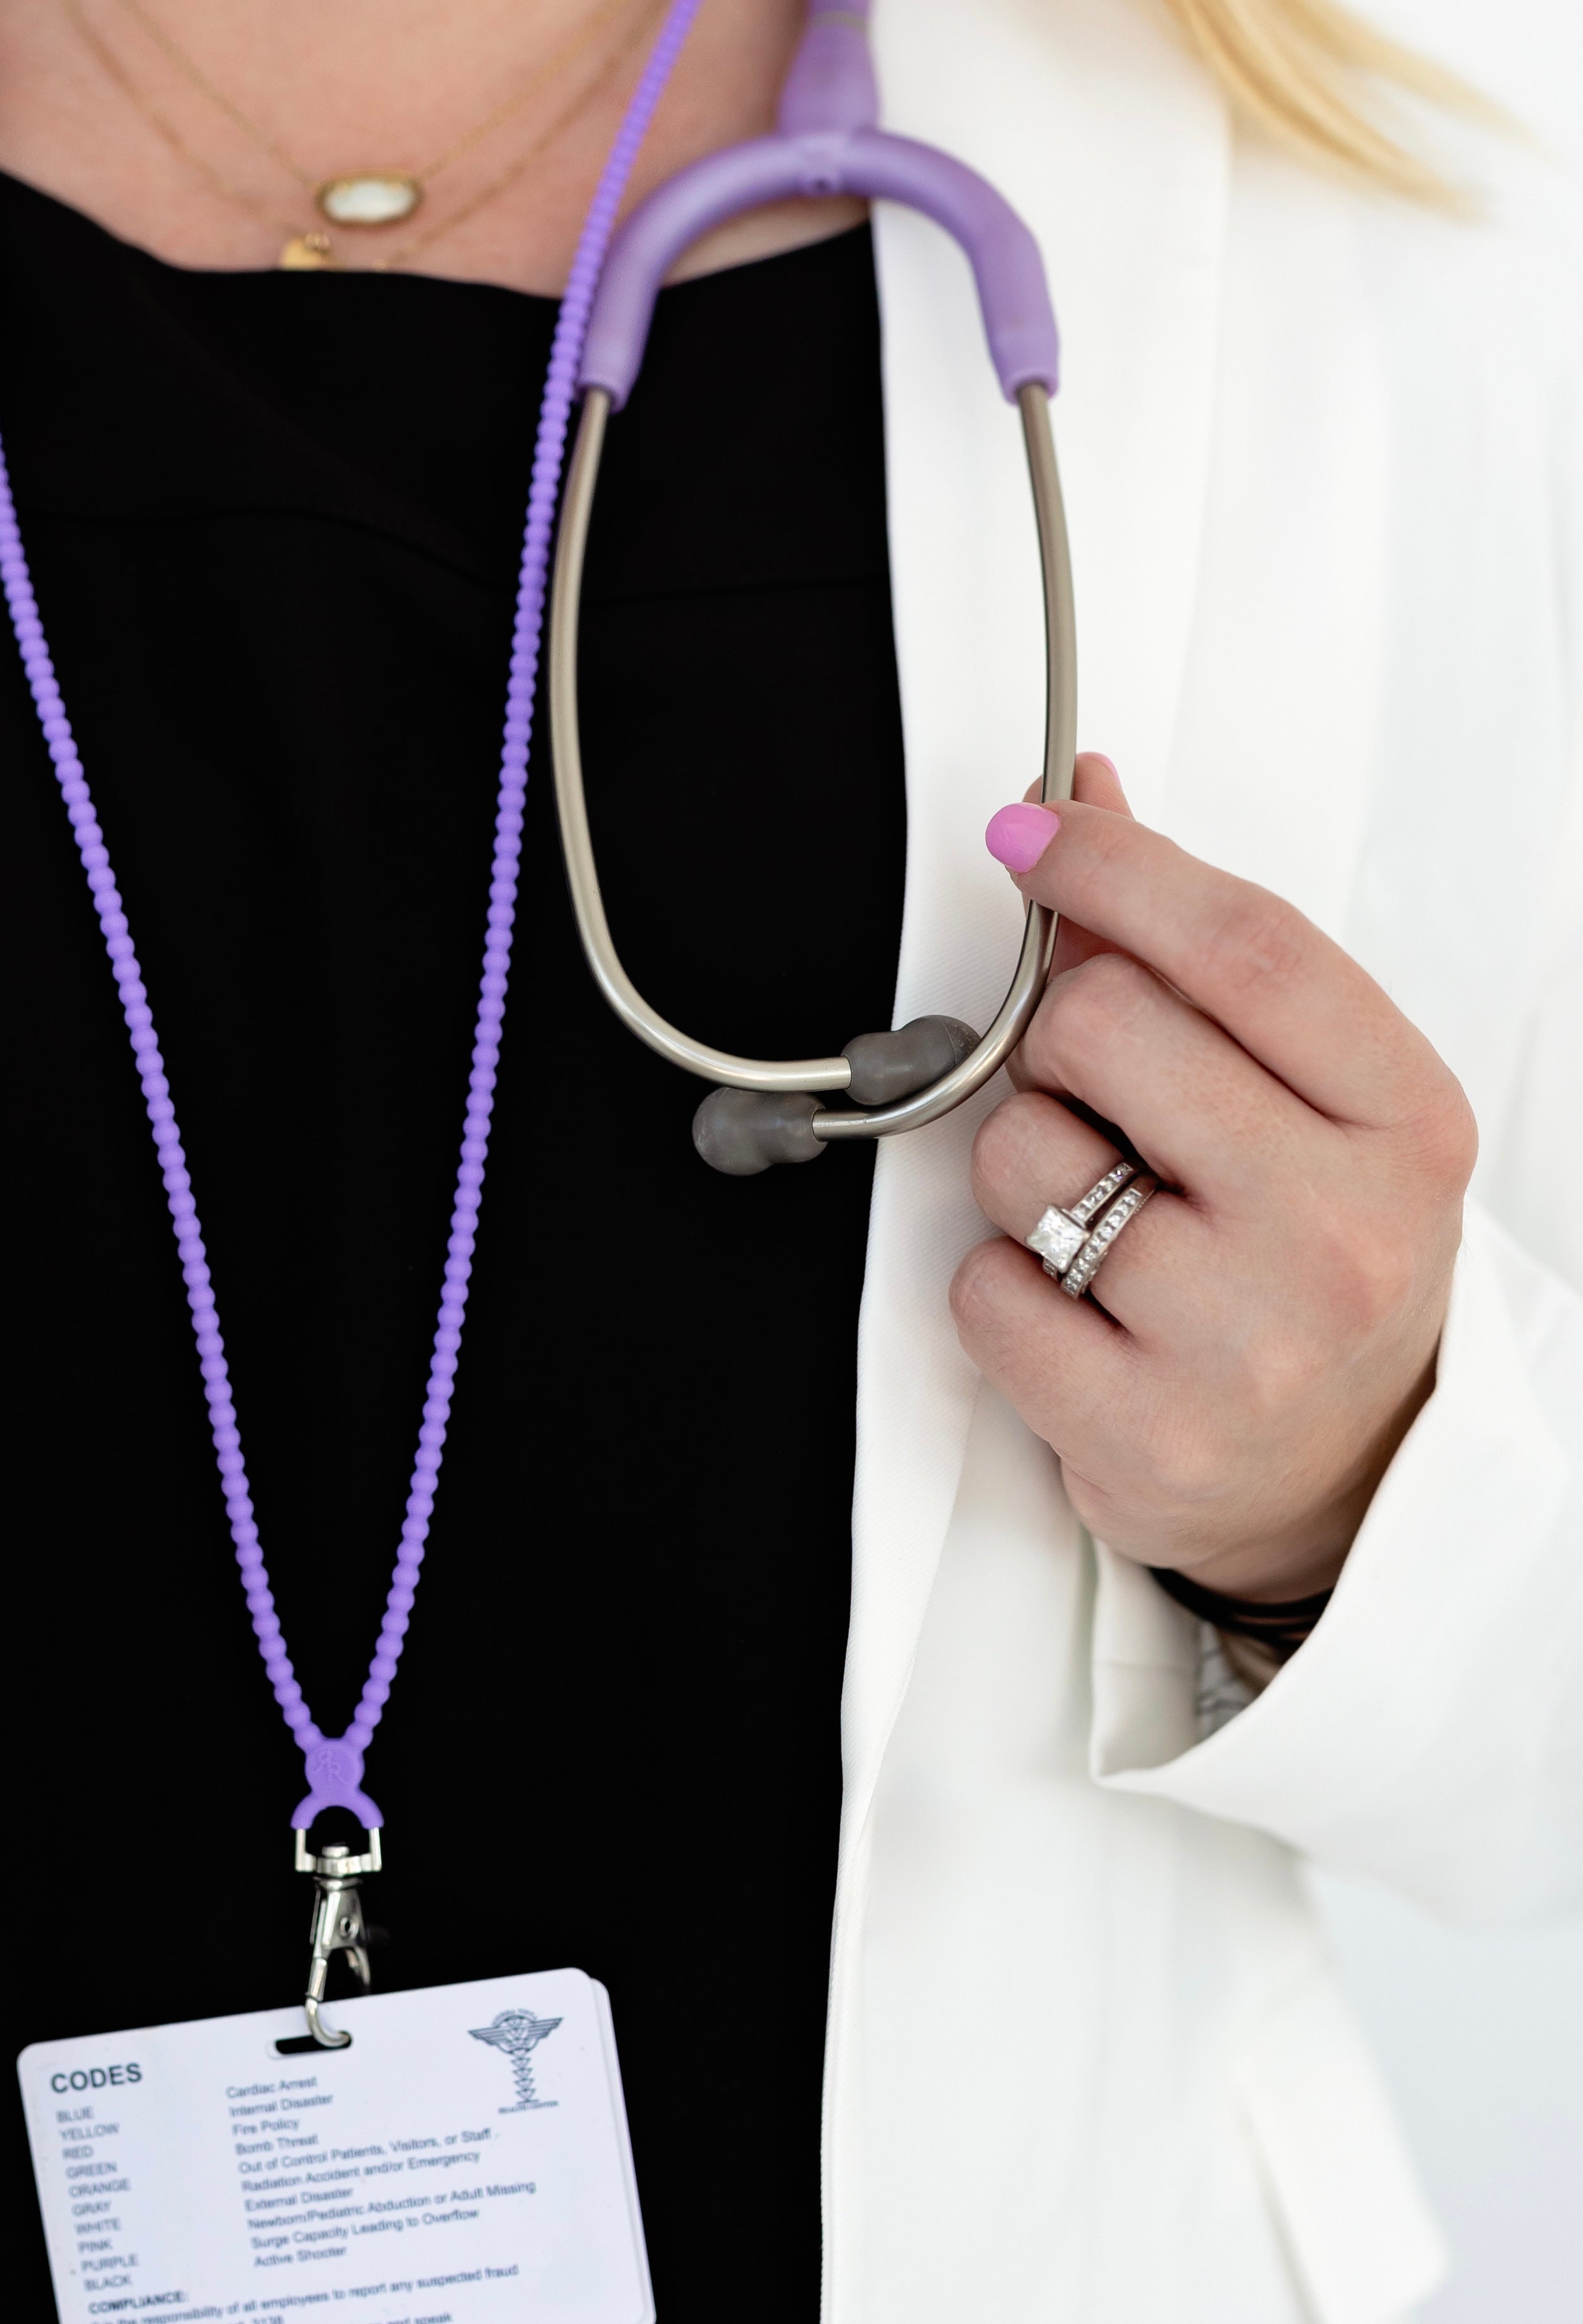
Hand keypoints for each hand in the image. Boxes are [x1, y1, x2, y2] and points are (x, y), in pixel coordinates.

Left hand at [948, 755, 1475, 1599]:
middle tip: (1098, 1097)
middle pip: (1103, 1027)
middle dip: (1057, 1039)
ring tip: (1099, 1219)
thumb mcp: (1301, 1095)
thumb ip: (1189, 950)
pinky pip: (981, 1287)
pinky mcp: (1147, 1432)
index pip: (1244, 946)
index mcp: (1402, 1118)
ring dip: (1021, 1166)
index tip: (1034, 831)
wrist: (1346, 1467)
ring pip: (1019, 1155)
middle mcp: (1339, 1228)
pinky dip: (998, 1285)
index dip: (1116, 866)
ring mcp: (1245, 1341)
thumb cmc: (1307, 1254)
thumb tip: (1080, 800)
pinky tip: (1079, 1313)